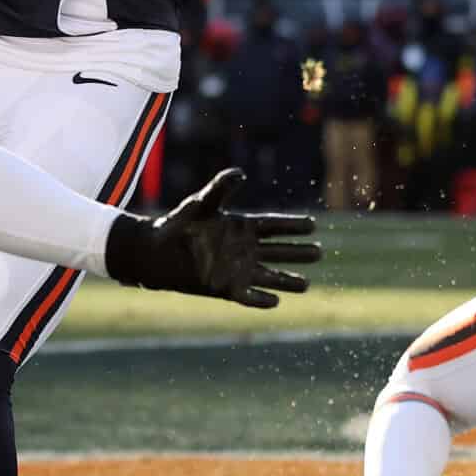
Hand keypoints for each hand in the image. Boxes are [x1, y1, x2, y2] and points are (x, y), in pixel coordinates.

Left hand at [103, 168, 320, 307]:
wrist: (155, 252)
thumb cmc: (178, 224)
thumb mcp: (201, 204)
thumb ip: (220, 189)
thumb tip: (240, 173)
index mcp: (242, 227)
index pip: (274, 226)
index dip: (293, 226)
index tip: (313, 225)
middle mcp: (245, 249)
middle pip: (279, 251)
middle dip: (299, 253)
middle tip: (320, 253)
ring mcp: (237, 270)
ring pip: (270, 276)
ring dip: (288, 280)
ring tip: (307, 284)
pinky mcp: (225, 288)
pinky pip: (249, 297)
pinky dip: (261, 300)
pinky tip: (275, 302)